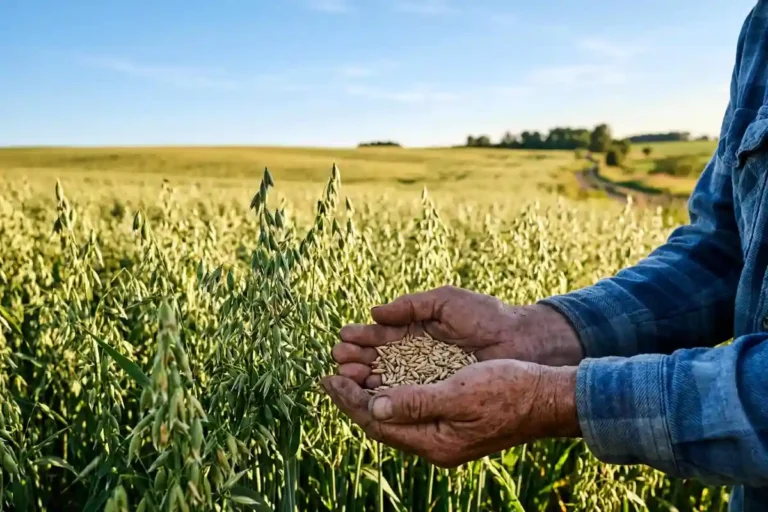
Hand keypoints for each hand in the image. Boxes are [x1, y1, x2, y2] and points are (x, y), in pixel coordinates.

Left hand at [321, 359, 579, 467]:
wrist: (548, 397)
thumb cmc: (509, 390)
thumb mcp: (461, 393)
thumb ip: (417, 402)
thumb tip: (376, 406)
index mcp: (435, 442)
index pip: (378, 423)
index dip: (349, 400)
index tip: (327, 379)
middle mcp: (435, 443)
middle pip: (381, 422)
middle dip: (353, 398)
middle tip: (329, 375)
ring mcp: (445, 434)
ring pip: (395, 415)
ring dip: (370, 394)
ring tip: (349, 373)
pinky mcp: (453, 421)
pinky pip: (411, 409)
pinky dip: (392, 392)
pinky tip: (385, 377)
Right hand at [332, 286, 582, 388]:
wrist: (523, 340)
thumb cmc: (487, 316)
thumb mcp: (446, 302)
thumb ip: (410, 305)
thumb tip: (374, 313)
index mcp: (420, 333)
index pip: (383, 339)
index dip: (363, 340)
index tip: (342, 339)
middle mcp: (421, 359)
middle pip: (380, 363)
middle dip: (357, 362)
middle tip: (338, 360)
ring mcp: (431, 380)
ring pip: (390, 383)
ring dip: (365, 380)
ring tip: (345, 376)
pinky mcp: (441, 397)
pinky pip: (410, 399)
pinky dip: (388, 397)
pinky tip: (370, 394)